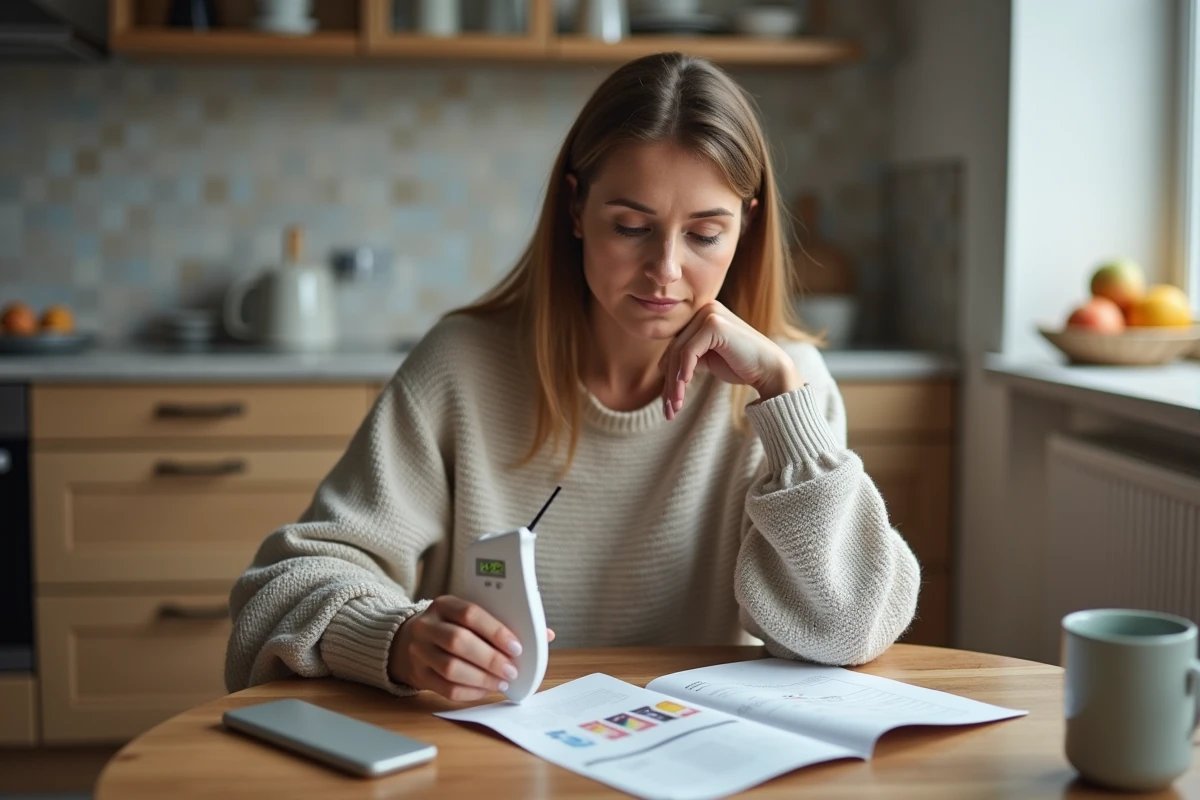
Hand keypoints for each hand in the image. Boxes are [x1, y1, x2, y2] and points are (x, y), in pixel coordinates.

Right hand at [388, 595, 555, 700]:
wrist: (406, 640)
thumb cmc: (449, 626)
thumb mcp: (467, 615)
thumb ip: (501, 621)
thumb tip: (544, 634)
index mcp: (444, 604)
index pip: (470, 614)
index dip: (495, 631)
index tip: (516, 646)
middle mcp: (427, 625)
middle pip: (459, 641)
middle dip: (491, 659)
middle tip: (512, 670)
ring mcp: (419, 651)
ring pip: (451, 668)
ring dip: (482, 678)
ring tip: (502, 681)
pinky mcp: (418, 674)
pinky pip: (445, 688)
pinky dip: (470, 692)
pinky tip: (486, 689)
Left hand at [659, 301, 802, 419]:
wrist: (770, 369)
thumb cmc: (741, 365)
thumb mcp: (708, 359)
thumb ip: (688, 357)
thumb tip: (661, 366)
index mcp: (703, 315)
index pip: (676, 345)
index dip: (668, 373)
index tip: (668, 401)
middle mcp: (705, 309)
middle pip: (674, 349)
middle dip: (669, 382)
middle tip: (669, 409)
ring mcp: (710, 314)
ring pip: (678, 352)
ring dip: (674, 383)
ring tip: (675, 407)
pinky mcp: (714, 324)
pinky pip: (689, 352)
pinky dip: (684, 372)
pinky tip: (684, 388)